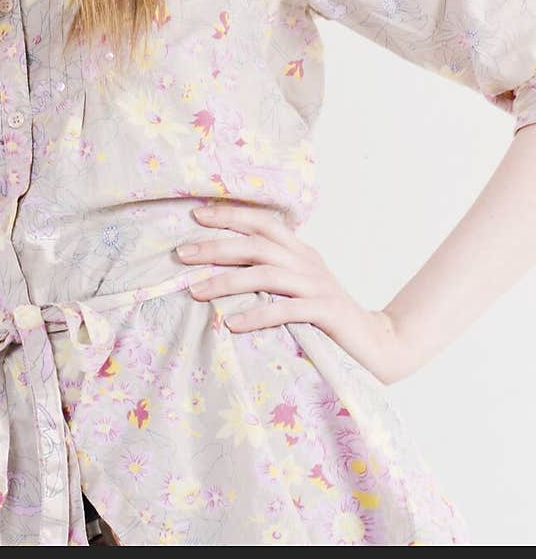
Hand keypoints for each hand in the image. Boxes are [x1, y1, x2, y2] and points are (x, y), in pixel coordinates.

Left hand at [176, 201, 413, 385]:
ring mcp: (318, 286)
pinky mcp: (326, 313)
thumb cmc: (327, 317)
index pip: (262, 223)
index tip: (195, 214)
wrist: (377, 344)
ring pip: (266, 274)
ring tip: (195, 291)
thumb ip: (272, 273)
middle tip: (182, 253)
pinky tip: (232, 323)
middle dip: (216, 246)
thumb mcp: (299, 287)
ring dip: (227, 281)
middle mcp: (308, 262)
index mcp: (300, 251)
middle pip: (256, 245)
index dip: (230, 215)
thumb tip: (223, 268)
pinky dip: (257, 315)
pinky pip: (286, 311)